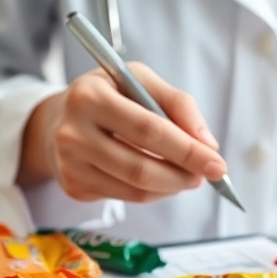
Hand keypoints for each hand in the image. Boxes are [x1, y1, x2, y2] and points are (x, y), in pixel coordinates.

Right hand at [19, 62, 224, 202]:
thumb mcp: (140, 80)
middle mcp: (72, 132)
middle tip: (208, 175)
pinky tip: (160, 179)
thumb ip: (177, 104)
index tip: (218, 163)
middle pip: (141, 168)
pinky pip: (125, 197)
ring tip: (187, 176)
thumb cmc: (109, 95)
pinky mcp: (73, 187)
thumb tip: (207, 143)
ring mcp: (69, 164)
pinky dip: (153, 192)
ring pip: (135, 189)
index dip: (187, 151)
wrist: (59, 118)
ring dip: (172, 187)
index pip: (148, 130)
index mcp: (89, 96)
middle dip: (184, 175)